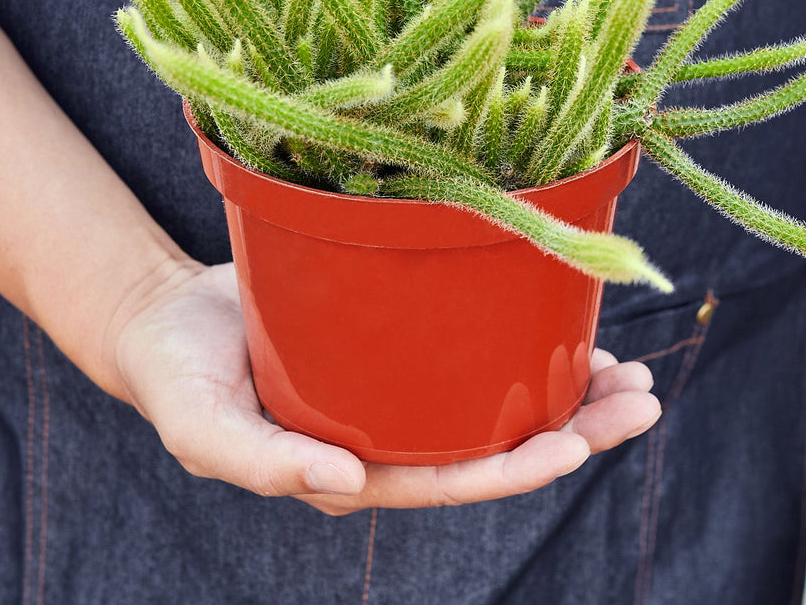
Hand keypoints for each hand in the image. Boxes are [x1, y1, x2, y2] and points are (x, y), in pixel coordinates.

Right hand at [110, 261, 660, 514]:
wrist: (165, 319)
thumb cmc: (178, 378)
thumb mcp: (204, 429)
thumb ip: (266, 464)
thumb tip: (347, 485)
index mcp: (353, 467)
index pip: (448, 477)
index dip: (512, 467)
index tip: (575, 445)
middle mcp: (388, 433)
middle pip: (493, 441)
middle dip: (573, 430)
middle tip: (640, 400)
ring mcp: (396, 387)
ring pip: (494, 396)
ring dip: (567, 389)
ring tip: (629, 371)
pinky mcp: (396, 340)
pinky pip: (468, 347)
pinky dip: (519, 341)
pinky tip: (564, 326)